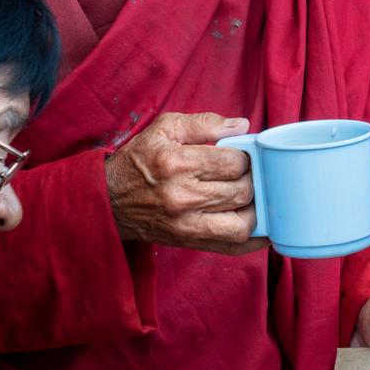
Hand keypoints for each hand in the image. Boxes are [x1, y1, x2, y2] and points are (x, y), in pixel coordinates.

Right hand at [105, 112, 268, 254]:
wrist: (108, 200)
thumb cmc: (138, 161)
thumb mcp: (164, 129)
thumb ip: (204, 123)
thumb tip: (242, 125)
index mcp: (178, 163)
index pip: (233, 162)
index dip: (245, 157)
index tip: (240, 155)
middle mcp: (183, 196)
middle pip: (241, 191)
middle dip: (252, 180)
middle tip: (246, 174)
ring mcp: (187, 224)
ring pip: (242, 223)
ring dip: (254, 209)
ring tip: (250, 197)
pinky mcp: (188, 241)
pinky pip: (231, 247)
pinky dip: (252, 240)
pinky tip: (262, 228)